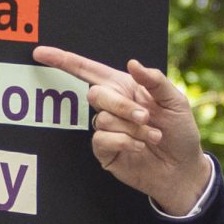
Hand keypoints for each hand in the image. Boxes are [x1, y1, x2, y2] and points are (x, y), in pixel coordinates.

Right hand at [31, 46, 211, 213]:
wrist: (183, 170)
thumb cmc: (180, 133)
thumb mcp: (176, 101)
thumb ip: (155, 81)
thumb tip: (133, 63)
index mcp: (125, 88)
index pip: (89, 71)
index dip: (63, 61)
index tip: (40, 53)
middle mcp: (113, 107)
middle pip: (96, 95)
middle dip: (122, 106)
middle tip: (146, 118)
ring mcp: (107, 129)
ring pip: (102, 120)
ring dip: (131, 128)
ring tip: (152, 136)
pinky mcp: (106, 151)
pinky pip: (102, 140)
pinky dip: (123, 142)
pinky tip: (139, 146)